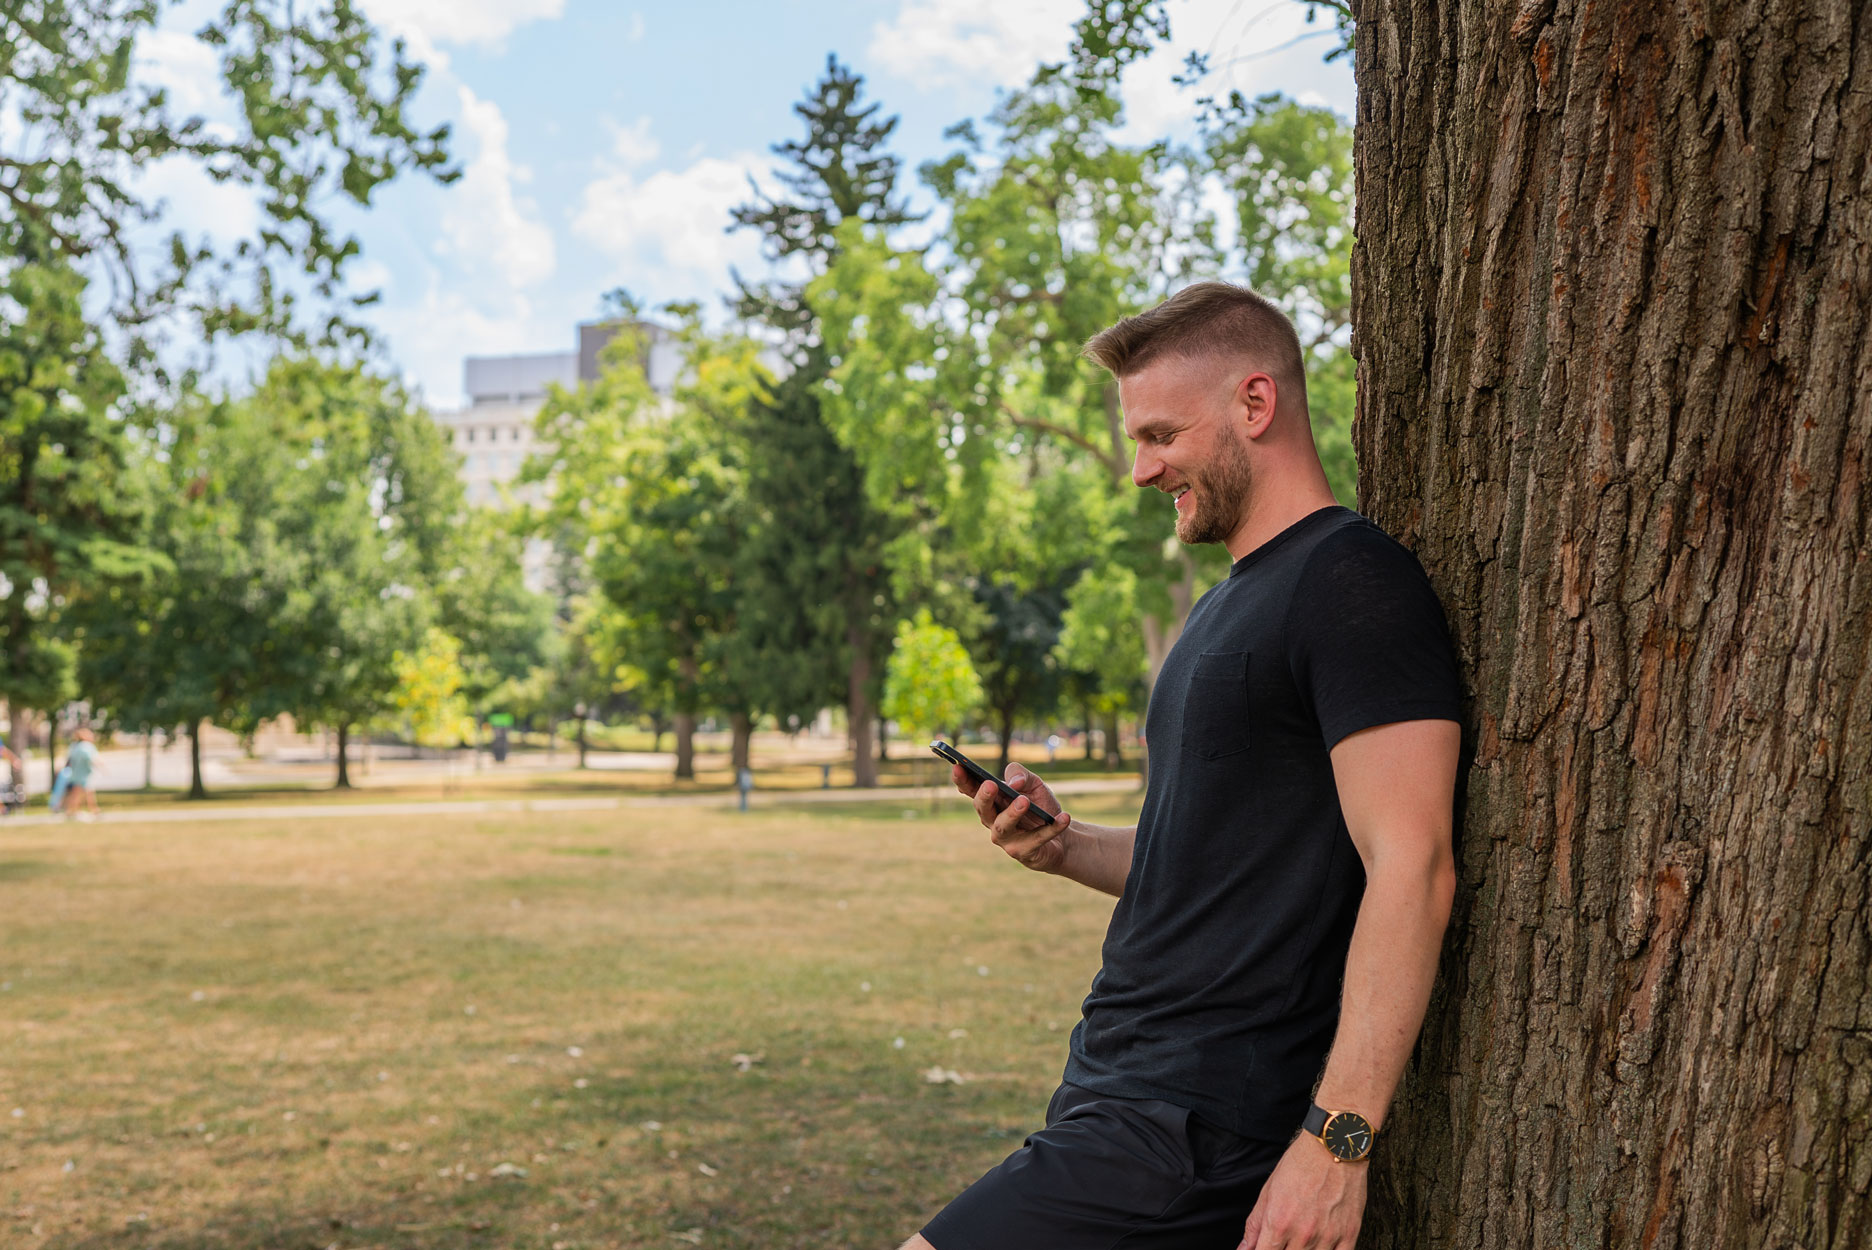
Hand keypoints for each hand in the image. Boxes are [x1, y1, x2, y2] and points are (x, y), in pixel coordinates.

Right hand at [952, 762, 1069, 873]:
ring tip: (1024, 801)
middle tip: (991, 785)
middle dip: (985, 797)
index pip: (971, 790)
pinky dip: (1052, 828)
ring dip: (1013, 813)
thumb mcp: (1034, 784)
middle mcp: (993, 821)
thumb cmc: (1040, 807)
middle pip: (983, 810)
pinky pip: (1037, 839)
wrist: (1063, 837)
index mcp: (991, 802)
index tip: (957, 767)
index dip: (963, 780)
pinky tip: (1064, 817)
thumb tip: (1013, 783)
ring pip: (1004, 827)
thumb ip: (1021, 775)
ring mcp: (1007, 839)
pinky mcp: (1024, 852)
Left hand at [1239, 1134, 1366, 1248]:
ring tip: (1301, 1239)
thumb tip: (1243, 1249)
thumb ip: (1255, 1225)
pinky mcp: (1349, 1234)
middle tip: (1284, 1240)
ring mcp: (1327, 1236)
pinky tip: (1321, 1247)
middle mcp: (1303, 1234)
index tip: (1263, 1248)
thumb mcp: (1269, 1190)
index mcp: (1278, 1222)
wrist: (1335, 1146)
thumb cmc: (1300, 1163)